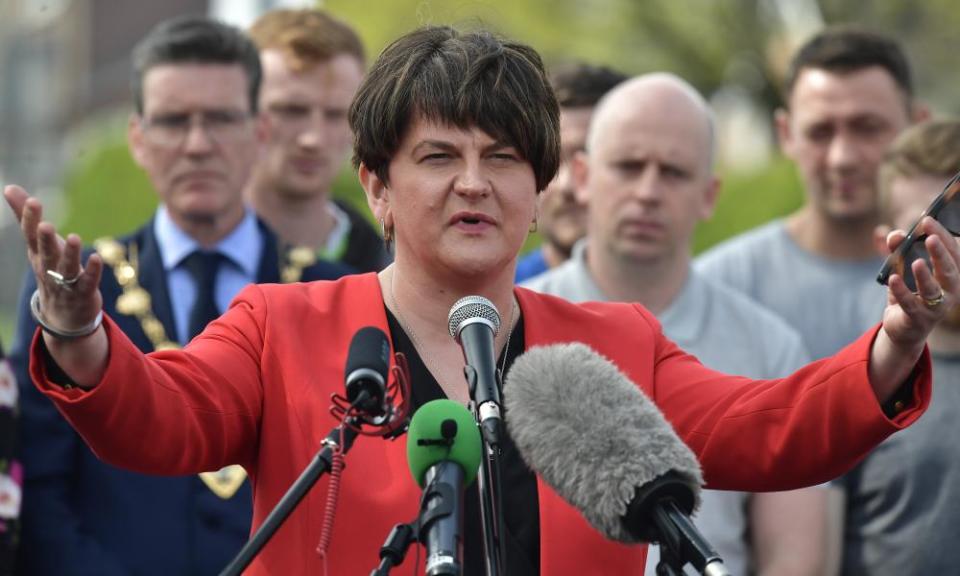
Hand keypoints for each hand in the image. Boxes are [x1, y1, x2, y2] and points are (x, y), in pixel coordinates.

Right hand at [4, 185, 103, 333]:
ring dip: (70, 254)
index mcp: (37, 254)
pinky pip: (88, 282)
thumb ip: (27, 218)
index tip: (33, 201)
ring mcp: (65, 282)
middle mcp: (48, 268)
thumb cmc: (51, 270)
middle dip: (45, 239)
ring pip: (66, 268)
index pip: (30, 235)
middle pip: (45, 253)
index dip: (30, 220)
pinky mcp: (84, 293)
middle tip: (46, 225)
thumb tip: (8, 187)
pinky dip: (92, 271)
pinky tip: (97, 257)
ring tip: (74, 238)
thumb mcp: (38, 245)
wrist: (63, 315)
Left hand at [868, 216, 959, 402]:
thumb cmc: (908, 292)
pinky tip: (893, 279)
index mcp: (950, 275)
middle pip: (950, 270)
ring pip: (933, 290)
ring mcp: (935, 308)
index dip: (943, 236)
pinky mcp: (918, 320)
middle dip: (940, 252)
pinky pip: (910, 304)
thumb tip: (892, 234)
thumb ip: (896, 251)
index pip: (953, 252)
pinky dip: (902, 291)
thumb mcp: (900, 270)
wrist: (903, 327)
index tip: (928, 220)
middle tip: (929, 236)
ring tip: (916, 261)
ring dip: (925, 275)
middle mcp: (949, 291)